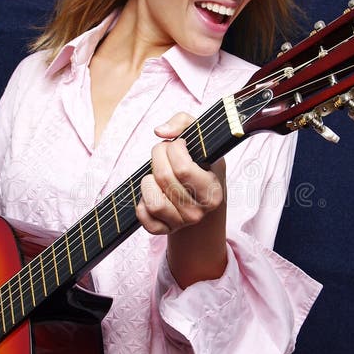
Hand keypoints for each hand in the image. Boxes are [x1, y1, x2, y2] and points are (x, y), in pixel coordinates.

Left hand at [135, 113, 224, 236]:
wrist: (203, 197)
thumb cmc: (202, 164)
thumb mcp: (202, 140)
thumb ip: (184, 123)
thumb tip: (160, 131)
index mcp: (212, 192)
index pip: (182, 168)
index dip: (172, 148)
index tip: (177, 144)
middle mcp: (198, 212)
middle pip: (164, 179)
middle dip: (157, 156)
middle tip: (162, 152)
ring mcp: (181, 223)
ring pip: (153, 201)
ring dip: (148, 180)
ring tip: (156, 174)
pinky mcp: (164, 230)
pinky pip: (144, 218)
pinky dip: (141, 203)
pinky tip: (152, 192)